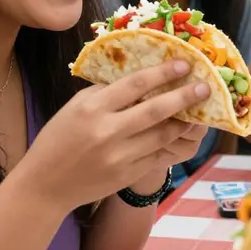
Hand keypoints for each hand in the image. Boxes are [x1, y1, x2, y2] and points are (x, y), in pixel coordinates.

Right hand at [23, 59, 211, 211]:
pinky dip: (174, 143)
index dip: (163, 72)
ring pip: (163, 135)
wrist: (44, 186)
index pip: (135, 84)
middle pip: (155, 110)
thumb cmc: (60, 138)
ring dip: (186, 121)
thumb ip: (108, 92)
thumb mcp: (77, 106)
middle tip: (206, 86)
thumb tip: (144, 75)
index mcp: (92, 108)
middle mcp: (107, 132)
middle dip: (184, 96)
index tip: (184, 63)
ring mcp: (118, 156)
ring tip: (202, 109)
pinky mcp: (127, 175)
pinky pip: (158, 155)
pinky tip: (186, 132)